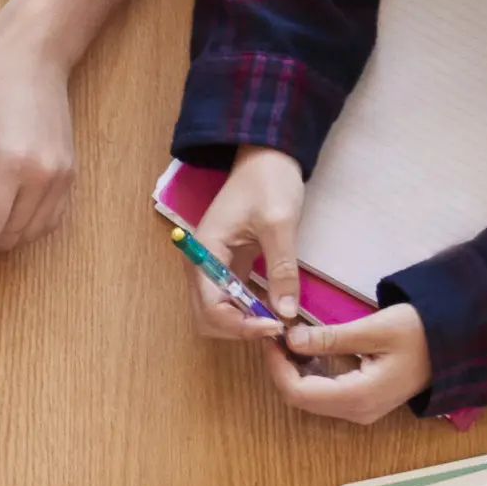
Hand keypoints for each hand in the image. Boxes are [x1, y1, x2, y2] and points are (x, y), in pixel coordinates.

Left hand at [0, 36, 75, 253]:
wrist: (33, 56)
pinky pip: (49, 220)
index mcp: (12, 162)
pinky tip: (5, 209)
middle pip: (10, 237)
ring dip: (1, 236)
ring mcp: (62, 177)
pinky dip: (24, 226)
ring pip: (31, 234)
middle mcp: (44, 176)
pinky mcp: (70, 174)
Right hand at [185, 148, 308, 338]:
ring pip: (216, 313)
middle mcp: (201, 264)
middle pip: (207, 317)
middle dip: (238, 330)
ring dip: (242, 324)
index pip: (211, 307)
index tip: (275, 325)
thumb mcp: (280, 224)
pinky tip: (272, 310)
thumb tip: (285, 314)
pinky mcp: (228, 265)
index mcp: (205, 252)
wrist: (267, 155)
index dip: (241, 325)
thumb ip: (281, 270)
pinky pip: (230, 299)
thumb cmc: (268, 182)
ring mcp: (213, 265)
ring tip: (276, 321)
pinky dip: (247, 311)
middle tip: (275, 327)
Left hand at [263, 304, 429, 425]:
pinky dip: (310, 372)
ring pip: (311, 397)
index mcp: (359, 397)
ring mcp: (360, 410)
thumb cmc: (421, 332)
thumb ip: (331, 338)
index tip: (270, 337)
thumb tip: (291, 339)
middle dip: (282, 367)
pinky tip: (309, 348)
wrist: (456, 346)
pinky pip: (325, 393)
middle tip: (276, 333)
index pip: (299, 393)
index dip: (277, 367)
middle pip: (302, 398)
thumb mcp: (375, 329)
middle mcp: (357, 411)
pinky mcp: (363, 402)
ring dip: (295, 370)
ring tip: (289, 337)